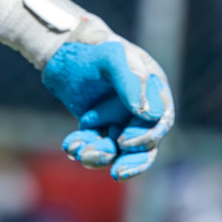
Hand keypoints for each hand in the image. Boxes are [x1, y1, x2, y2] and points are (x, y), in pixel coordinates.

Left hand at [40, 31, 174, 180]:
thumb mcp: (112, 57)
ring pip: (117, 149)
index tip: (124, 141)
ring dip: (100, 155)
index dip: (146, 136)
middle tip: (116, 173)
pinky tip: (70, 146)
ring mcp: (119, 120)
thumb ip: (131, 81)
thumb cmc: (92, 48)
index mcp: (153, 90)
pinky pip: (96, 145)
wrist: (61, 50)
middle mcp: (140, 109)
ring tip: (79, 152)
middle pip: (143, 145)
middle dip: (130, 161)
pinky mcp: (98, 127)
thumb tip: (149, 114)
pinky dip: (84, 147)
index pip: (159, 121)